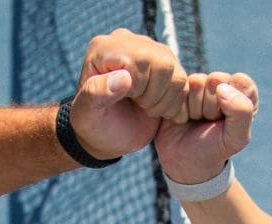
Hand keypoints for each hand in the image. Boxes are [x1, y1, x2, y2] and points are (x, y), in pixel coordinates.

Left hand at [67, 29, 188, 159]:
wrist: (108, 134)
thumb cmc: (94, 125)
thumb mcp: (86, 115)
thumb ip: (96, 94)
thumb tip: (124, 77)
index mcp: (104, 48)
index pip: (140, 60)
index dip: (139, 87)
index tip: (125, 100)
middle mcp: (127, 41)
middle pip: (163, 63)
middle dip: (153, 95)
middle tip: (138, 106)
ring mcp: (148, 50)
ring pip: (176, 73)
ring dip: (165, 100)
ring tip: (146, 108)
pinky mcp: (165, 63)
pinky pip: (184, 80)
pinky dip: (175, 102)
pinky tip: (157, 109)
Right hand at [154, 72, 257, 185]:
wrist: (184, 163)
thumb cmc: (214, 150)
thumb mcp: (236, 138)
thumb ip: (242, 112)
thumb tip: (221, 87)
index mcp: (242, 91)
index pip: (240, 81)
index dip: (232, 103)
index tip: (225, 121)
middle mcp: (220, 83)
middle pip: (215, 80)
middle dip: (210, 106)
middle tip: (206, 122)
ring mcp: (197, 84)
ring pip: (195, 82)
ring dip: (193, 108)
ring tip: (193, 120)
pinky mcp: (177, 88)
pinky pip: (176, 88)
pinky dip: (178, 108)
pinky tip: (180, 118)